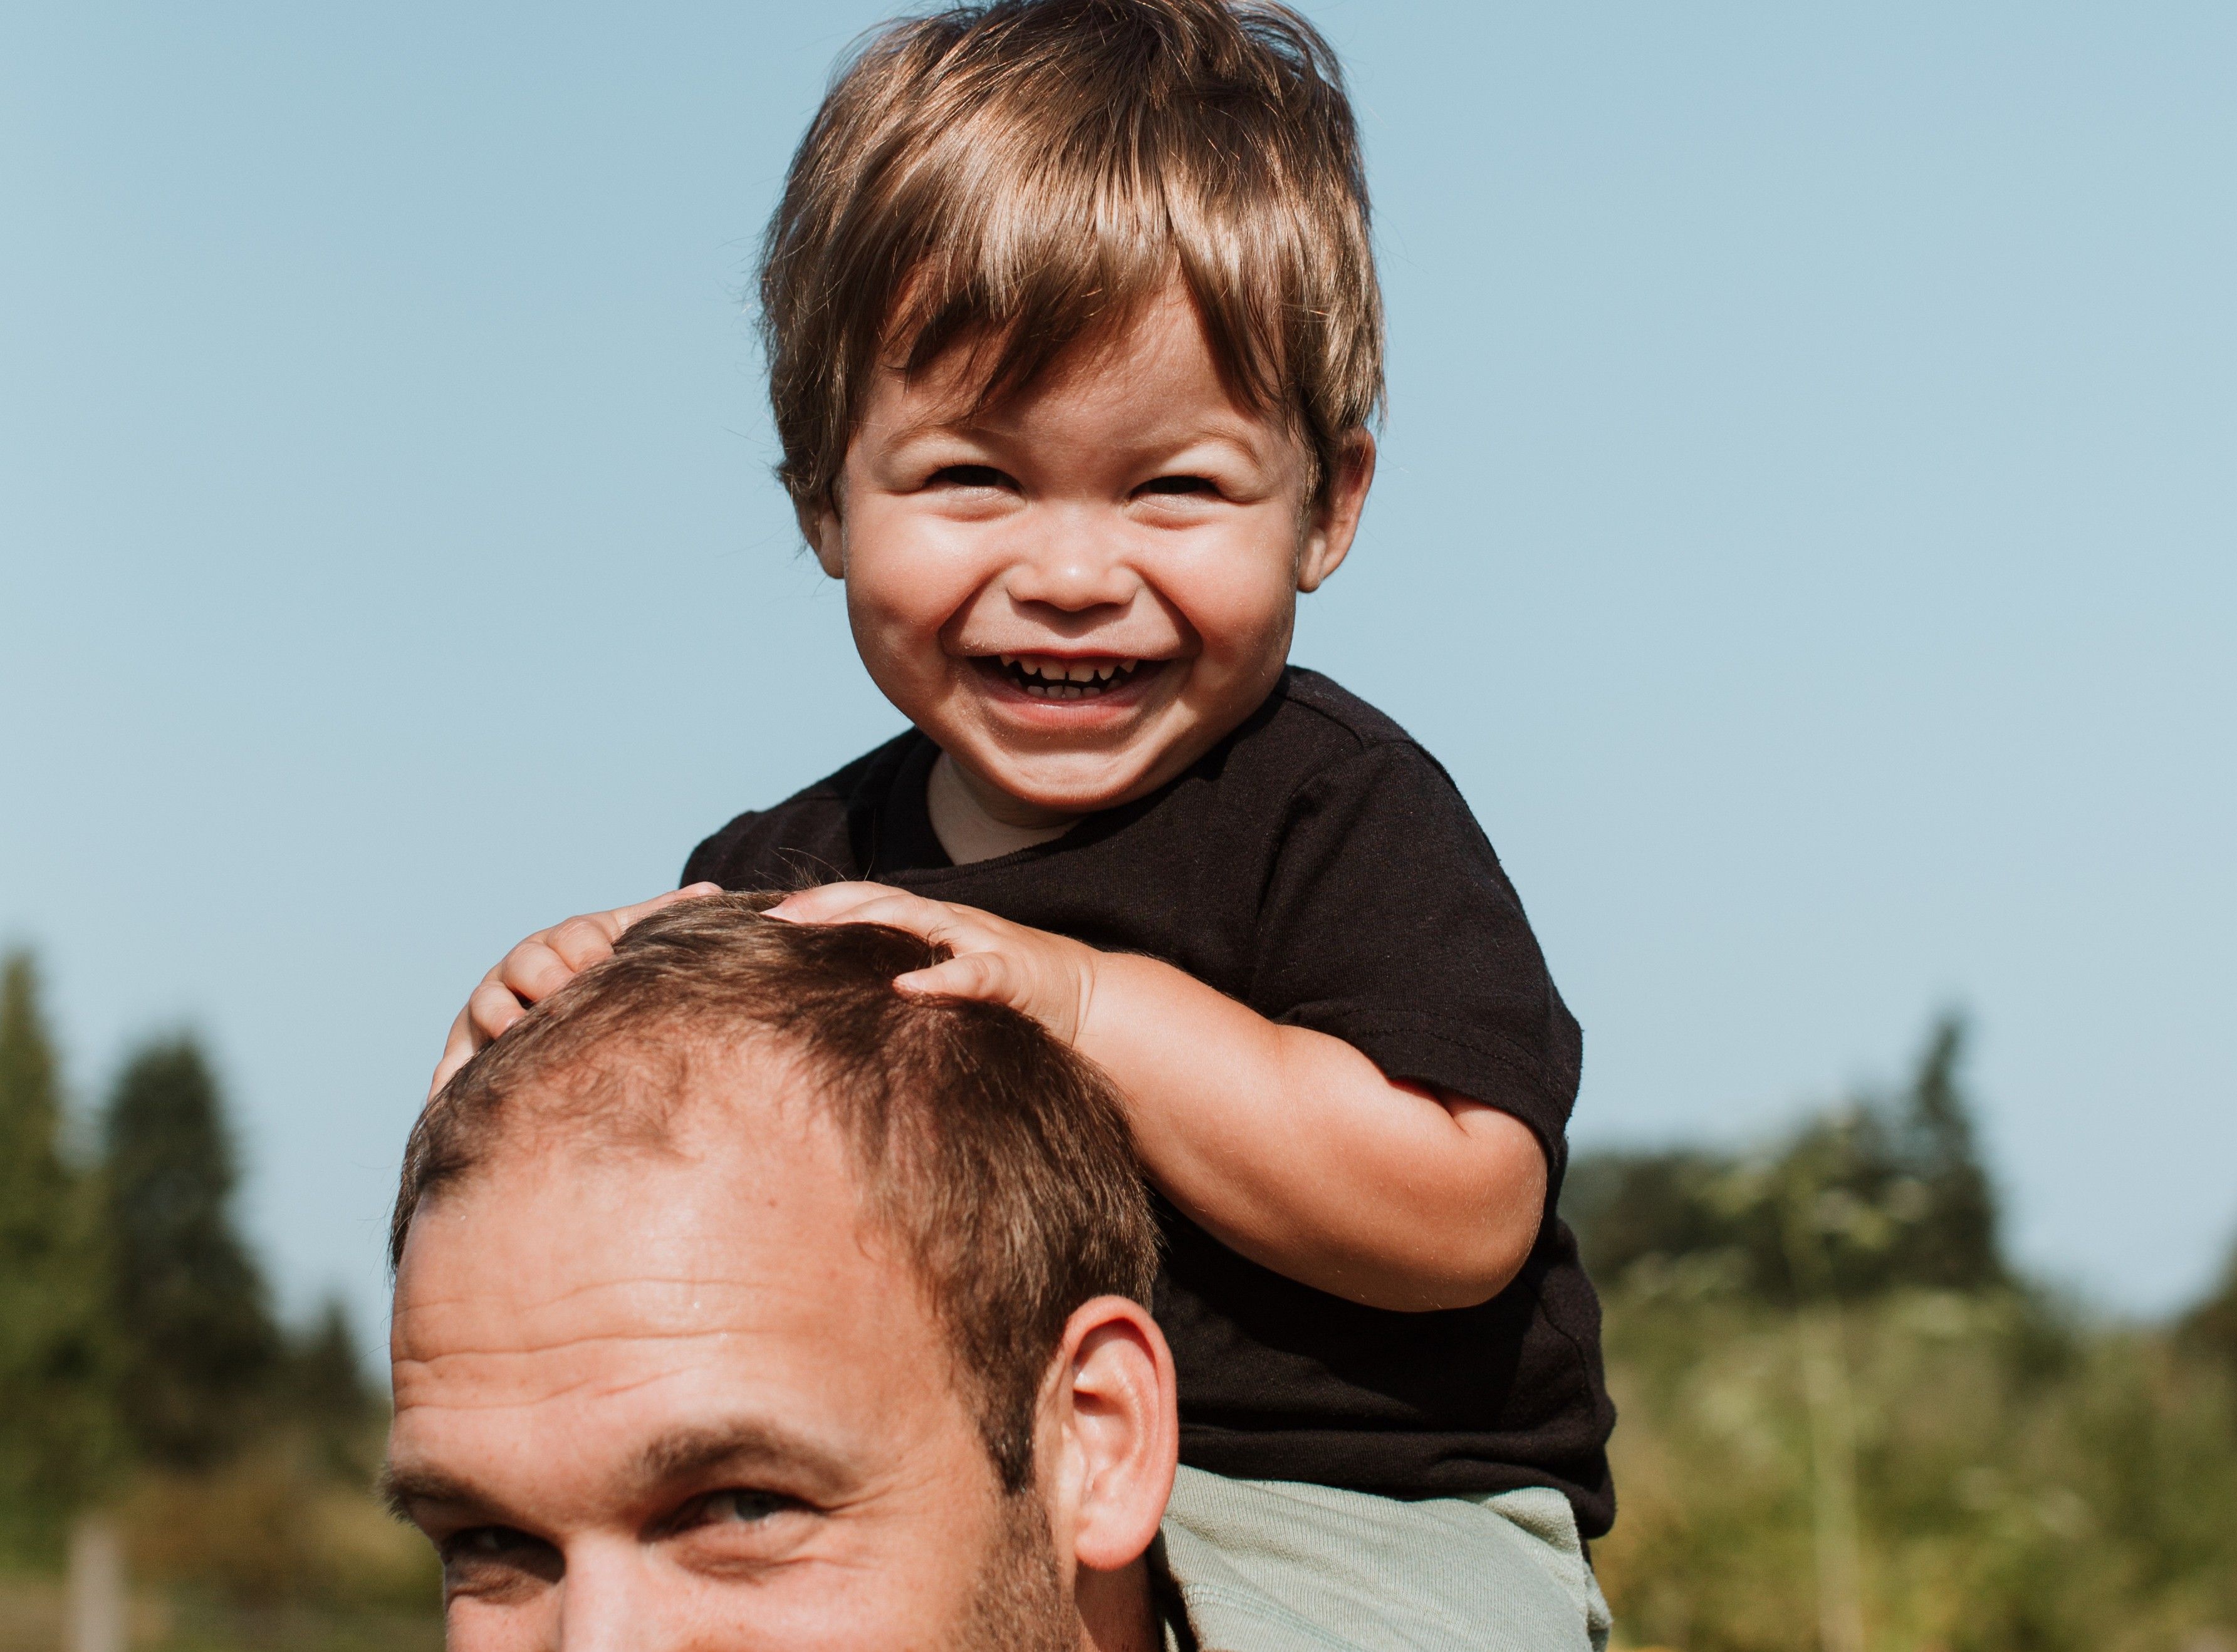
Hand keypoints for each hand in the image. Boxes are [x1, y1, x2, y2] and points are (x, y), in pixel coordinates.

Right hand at [427, 884, 721, 1097]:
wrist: (557, 1003)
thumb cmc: (604, 972)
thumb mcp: (628, 941)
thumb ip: (661, 919)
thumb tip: (712, 891)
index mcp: (565, 941)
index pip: (574, 935)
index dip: (588, 949)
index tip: (603, 965)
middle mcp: (521, 967)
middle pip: (527, 963)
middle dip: (546, 978)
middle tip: (563, 998)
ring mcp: (490, 1004)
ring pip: (488, 1005)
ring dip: (500, 1019)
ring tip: (514, 1035)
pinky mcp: (466, 1046)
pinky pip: (454, 1063)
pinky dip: (450, 1079)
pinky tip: (448, 1095)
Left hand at [763, 883, 1102, 1044]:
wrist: (1090, 1005)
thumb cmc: (1009, 1001)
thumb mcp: (947, 987)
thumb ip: (900, 984)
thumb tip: (838, 1002)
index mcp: (931, 929)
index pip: (864, 906)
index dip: (815, 906)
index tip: (760, 917)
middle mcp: (951, 925)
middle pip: (878, 902)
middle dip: (823, 906)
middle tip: (771, 919)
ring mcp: (983, 943)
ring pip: (917, 919)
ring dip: (866, 921)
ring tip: (817, 930)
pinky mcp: (1014, 975)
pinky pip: (975, 973)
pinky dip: (942, 978)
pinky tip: (906, 987)